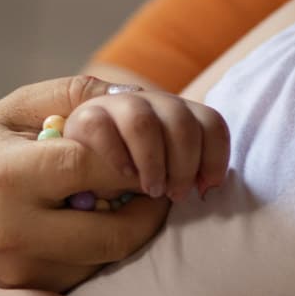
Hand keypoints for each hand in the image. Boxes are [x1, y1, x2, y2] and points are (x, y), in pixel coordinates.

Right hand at [0, 76, 167, 295]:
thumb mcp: (11, 112)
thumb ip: (72, 95)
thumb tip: (136, 96)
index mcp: (7, 175)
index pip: (93, 166)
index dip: (135, 158)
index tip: (149, 152)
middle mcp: (13, 232)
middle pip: (116, 233)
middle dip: (150, 209)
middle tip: (158, 186)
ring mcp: (20, 275)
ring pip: (106, 260)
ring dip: (128, 233)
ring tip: (122, 204)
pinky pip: (86, 278)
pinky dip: (99, 253)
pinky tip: (90, 229)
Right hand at [66, 87, 229, 202]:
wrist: (79, 163)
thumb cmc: (132, 173)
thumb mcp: (166, 171)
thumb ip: (186, 170)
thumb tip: (205, 186)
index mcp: (176, 111)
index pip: (210, 122)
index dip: (216, 156)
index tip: (206, 187)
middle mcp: (150, 101)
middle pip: (182, 121)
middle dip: (185, 164)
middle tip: (175, 194)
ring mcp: (116, 105)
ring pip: (144, 122)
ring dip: (153, 162)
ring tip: (151, 189)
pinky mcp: (84, 117)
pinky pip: (102, 128)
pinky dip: (117, 156)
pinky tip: (125, 174)